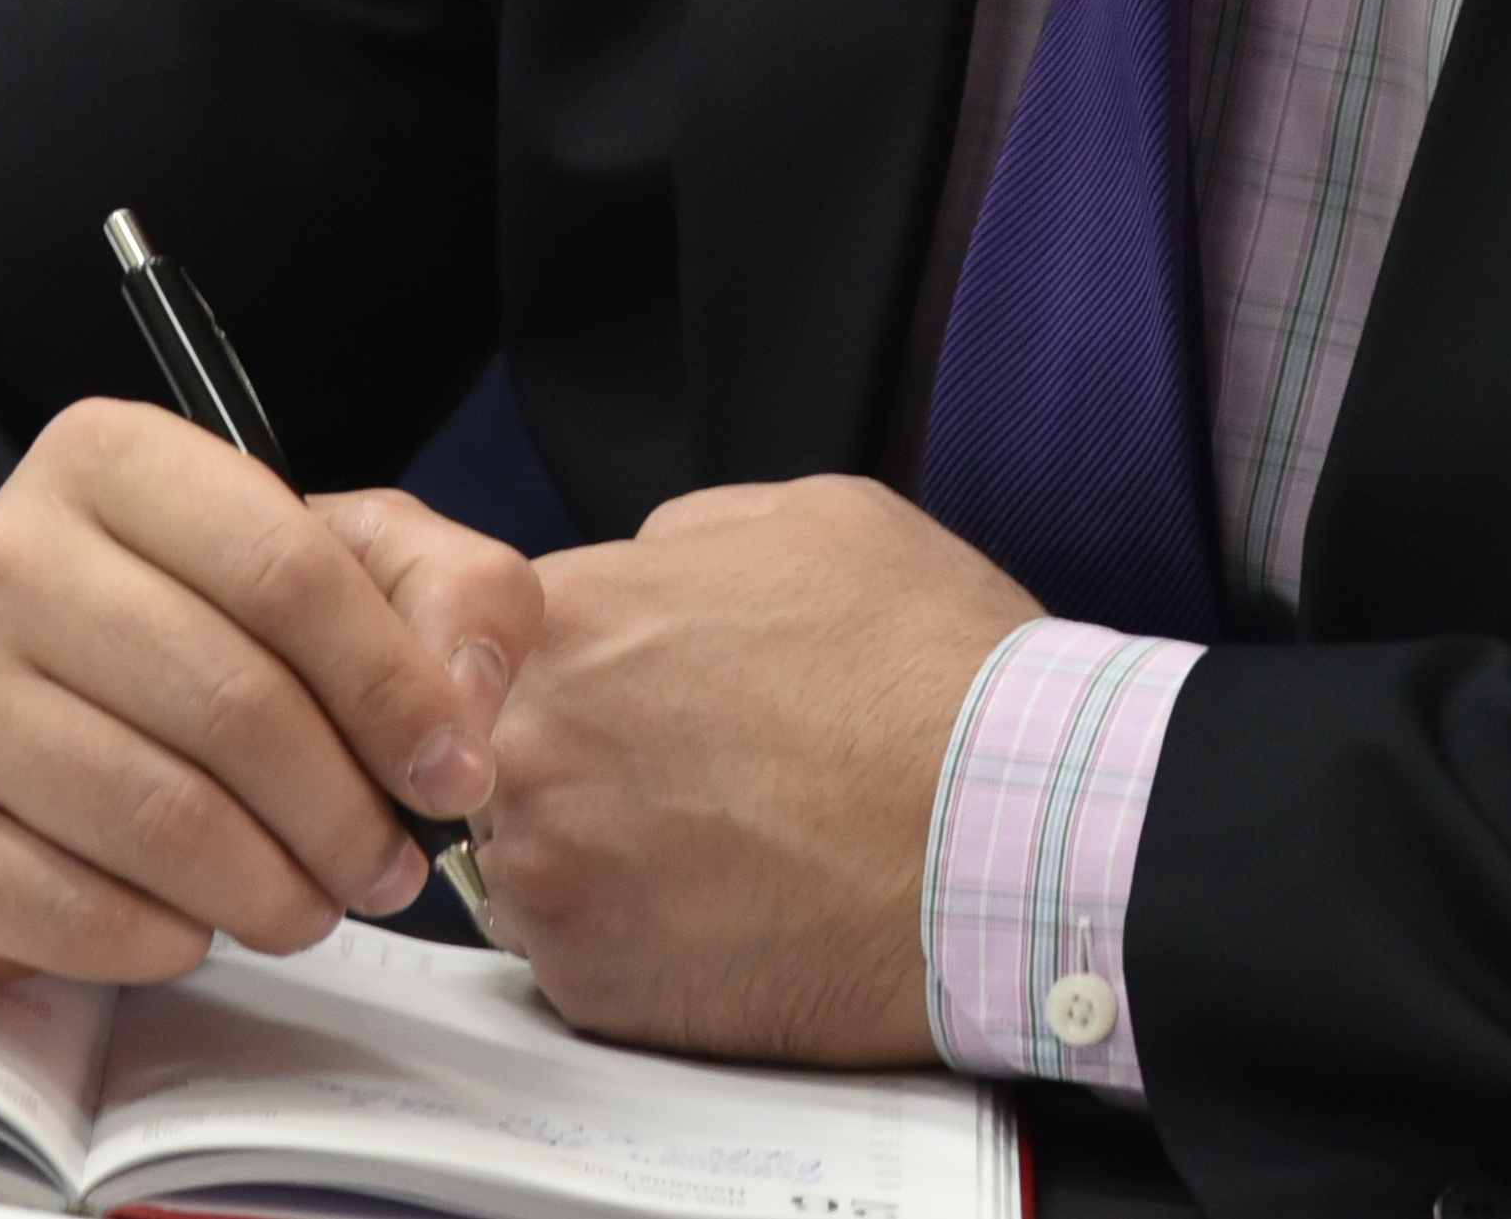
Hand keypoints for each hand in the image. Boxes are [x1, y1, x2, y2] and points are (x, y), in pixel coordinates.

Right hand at [0, 397, 542, 987]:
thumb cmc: (181, 630)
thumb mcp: (331, 562)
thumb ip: (446, 593)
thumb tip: (466, 705)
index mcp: (111, 459)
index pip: (289, 572)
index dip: (397, 690)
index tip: (455, 773)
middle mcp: (2, 555)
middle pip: (231, 703)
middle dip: (344, 812)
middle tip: (389, 867)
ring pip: (158, 817)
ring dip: (271, 890)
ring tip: (312, 904)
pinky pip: (73, 909)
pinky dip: (168, 938)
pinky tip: (197, 925)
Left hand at [468, 477, 1033, 1064]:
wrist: (1013, 835)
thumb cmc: (935, 678)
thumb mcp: (816, 520)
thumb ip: (686, 537)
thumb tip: (647, 565)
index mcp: (570, 619)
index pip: (497, 642)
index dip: (585, 669)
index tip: (643, 699)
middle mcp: (534, 747)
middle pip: (503, 753)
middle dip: (582, 762)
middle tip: (697, 777)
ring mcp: (553, 878)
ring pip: (536, 860)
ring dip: (604, 858)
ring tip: (729, 848)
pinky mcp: (593, 990)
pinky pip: (580, 960)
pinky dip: (642, 946)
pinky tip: (734, 914)